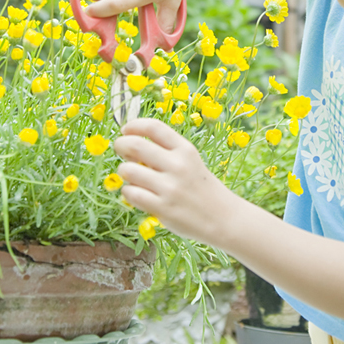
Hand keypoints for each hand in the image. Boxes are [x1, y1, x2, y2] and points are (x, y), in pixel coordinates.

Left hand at [114, 118, 239, 245]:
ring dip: (124, 172)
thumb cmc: (202, 188)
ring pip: (127, 170)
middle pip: (135, 144)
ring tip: (132, 177)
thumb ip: (166, 152)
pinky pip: (130, 193)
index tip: (125, 130)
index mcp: (186, 149)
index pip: (154, 127)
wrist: (223, 218)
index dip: (133, 125)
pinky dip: (128, 192)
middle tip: (120, 150)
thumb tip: (130, 143)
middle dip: (121, 145)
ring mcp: (170, 187)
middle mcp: (178, 165)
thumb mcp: (191, 162)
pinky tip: (136, 194)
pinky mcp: (162, 208)